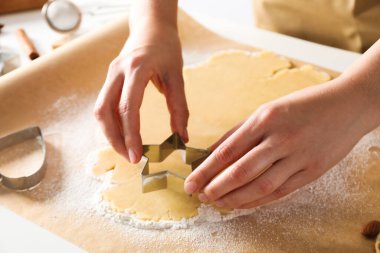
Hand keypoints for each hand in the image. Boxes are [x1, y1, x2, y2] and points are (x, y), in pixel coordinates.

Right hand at [94, 24, 187, 162]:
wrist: (151, 27)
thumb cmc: (167, 48)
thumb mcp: (177, 76)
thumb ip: (179, 107)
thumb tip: (182, 138)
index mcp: (136, 69)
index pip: (128, 108)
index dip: (131, 135)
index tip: (137, 157)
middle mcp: (117, 72)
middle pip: (104, 112)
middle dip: (115, 139)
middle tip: (131, 159)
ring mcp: (109, 75)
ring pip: (100, 110)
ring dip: (110, 134)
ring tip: (126, 150)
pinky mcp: (109, 79)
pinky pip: (103, 105)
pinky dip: (110, 123)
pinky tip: (122, 134)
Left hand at [184, 77, 377, 208]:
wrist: (348, 105)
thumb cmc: (303, 105)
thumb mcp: (268, 109)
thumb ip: (240, 131)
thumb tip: (214, 151)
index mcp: (265, 119)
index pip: (228, 150)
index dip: (206, 170)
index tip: (191, 182)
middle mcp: (281, 139)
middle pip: (241, 171)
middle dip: (216, 187)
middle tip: (200, 197)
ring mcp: (299, 157)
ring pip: (261, 186)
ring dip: (235, 199)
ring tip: (217, 203)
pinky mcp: (313, 171)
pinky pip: (281, 191)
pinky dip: (258, 201)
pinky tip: (243, 204)